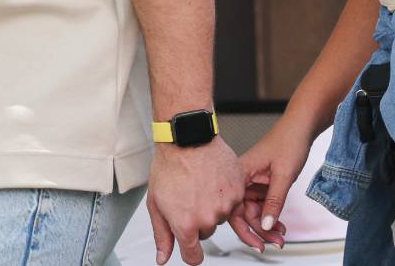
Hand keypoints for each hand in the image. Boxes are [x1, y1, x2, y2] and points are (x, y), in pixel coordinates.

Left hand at [146, 138, 245, 264]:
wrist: (187, 139)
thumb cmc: (170, 166)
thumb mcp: (156, 204)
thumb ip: (162, 235)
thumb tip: (163, 257)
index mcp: (186, 225)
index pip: (194, 257)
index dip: (190, 252)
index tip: (190, 247)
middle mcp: (208, 218)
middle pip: (206, 232)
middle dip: (199, 220)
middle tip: (190, 198)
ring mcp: (225, 205)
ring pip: (220, 216)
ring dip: (213, 206)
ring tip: (201, 185)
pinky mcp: (237, 191)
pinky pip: (233, 202)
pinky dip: (225, 194)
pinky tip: (213, 180)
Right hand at [228, 118, 314, 250]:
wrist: (302, 126)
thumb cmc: (289, 141)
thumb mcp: (283, 175)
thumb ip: (274, 201)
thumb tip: (266, 225)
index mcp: (240, 174)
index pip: (235, 209)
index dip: (244, 229)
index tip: (257, 243)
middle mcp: (243, 179)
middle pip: (245, 214)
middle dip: (259, 230)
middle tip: (274, 241)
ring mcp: (252, 181)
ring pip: (254, 212)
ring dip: (267, 225)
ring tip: (280, 236)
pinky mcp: (262, 183)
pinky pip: (262, 205)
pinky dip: (271, 216)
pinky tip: (280, 224)